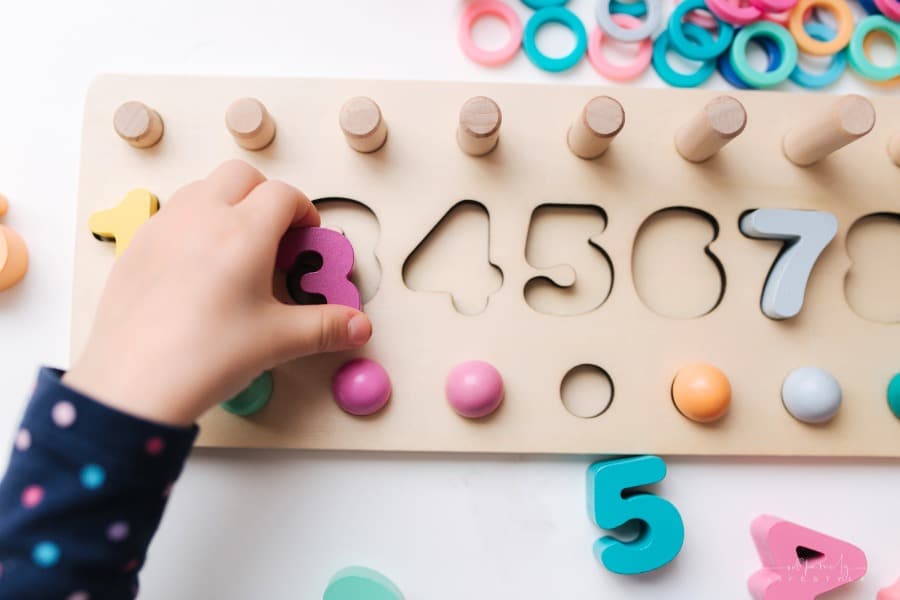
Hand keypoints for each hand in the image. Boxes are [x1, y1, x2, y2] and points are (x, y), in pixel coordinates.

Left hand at [64, 160, 371, 425]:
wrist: (134, 384)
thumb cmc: (204, 356)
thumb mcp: (278, 341)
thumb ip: (326, 327)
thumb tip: (358, 327)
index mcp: (244, 233)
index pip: (283, 195)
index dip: (303, 210)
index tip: (306, 235)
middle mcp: (202, 218)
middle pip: (241, 175)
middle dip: (265, 195)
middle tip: (274, 234)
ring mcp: (164, 228)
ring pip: (202, 188)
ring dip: (226, 202)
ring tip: (236, 248)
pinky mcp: (137, 247)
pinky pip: (171, 215)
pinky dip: (192, 224)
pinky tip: (197, 268)